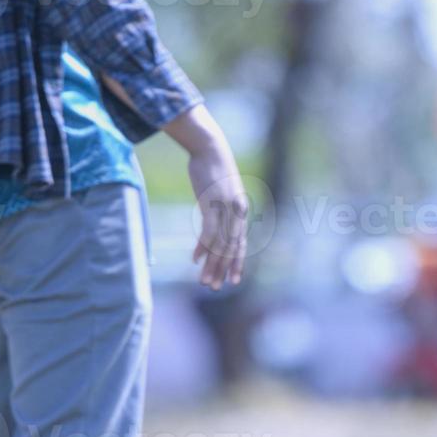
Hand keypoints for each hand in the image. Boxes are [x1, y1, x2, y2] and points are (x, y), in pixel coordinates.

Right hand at [187, 148, 248, 290]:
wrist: (210, 149)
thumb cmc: (213, 170)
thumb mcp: (218, 193)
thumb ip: (218, 210)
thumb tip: (212, 224)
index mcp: (240, 212)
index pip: (240, 244)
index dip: (237, 264)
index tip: (233, 281)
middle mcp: (236, 214)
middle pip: (230, 249)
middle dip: (222, 271)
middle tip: (215, 288)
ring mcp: (225, 210)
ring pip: (220, 245)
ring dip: (212, 266)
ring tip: (204, 282)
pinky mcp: (212, 204)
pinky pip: (208, 233)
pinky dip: (203, 248)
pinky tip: (196, 260)